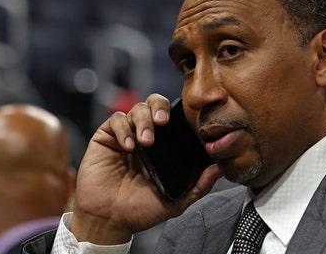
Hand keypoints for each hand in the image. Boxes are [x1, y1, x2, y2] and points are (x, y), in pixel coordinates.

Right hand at [69, 94, 222, 244]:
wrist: (109, 221)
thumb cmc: (140, 211)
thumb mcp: (175, 201)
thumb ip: (198, 186)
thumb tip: (219, 169)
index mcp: (163, 148)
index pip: (173, 119)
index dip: (178, 114)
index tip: (185, 122)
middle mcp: (145, 137)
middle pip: (154, 104)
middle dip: (160, 107)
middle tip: (163, 121)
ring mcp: (125, 136)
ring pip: (137, 109)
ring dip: (143, 120)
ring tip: (146, 142)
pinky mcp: (106, 138)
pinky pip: (116, 120)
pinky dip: (124, 129)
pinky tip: (128, 146)